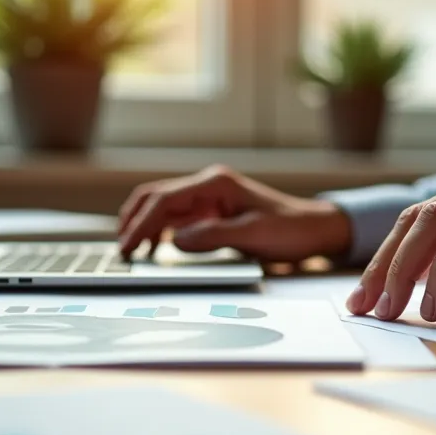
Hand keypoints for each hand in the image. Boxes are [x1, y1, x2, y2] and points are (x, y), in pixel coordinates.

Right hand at [117, 165, 352, 261]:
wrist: (314, 229)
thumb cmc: (290, 229)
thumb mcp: (253, 234)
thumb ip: (213, 236)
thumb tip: (175, 240)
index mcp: (215, 184)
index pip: (164, 199)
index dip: (141, 224)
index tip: (127, 247)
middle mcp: (208, 185)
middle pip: (155, 197)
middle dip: (133, 221)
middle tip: (121, 249)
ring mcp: (208, 198)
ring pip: (161, 206)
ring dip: (143, 225)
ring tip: (132, 251)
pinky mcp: (211, 211)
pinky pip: (176, 217)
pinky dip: (159, 231)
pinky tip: (155, 249)